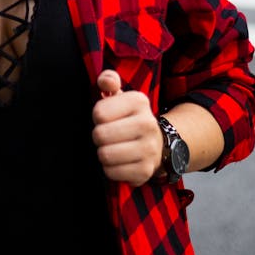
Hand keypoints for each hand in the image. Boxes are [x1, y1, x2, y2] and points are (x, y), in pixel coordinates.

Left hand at [92, 70, 162, 186]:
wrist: (157, 143)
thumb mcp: (121, 96)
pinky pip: (112, 173)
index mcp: (139, 101)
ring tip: (112, 147)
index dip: (97, 117)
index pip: (99, 113)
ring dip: (104, 153)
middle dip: (98, 136)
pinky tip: (119, 161)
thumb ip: (109, 81)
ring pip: (105, 155)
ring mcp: (149, 149)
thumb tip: (105, 81)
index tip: (106, 118)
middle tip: (107, 135)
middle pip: (100, 135)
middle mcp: (147, 123)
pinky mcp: (145, 171)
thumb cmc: (130, 118)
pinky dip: (110, 169)